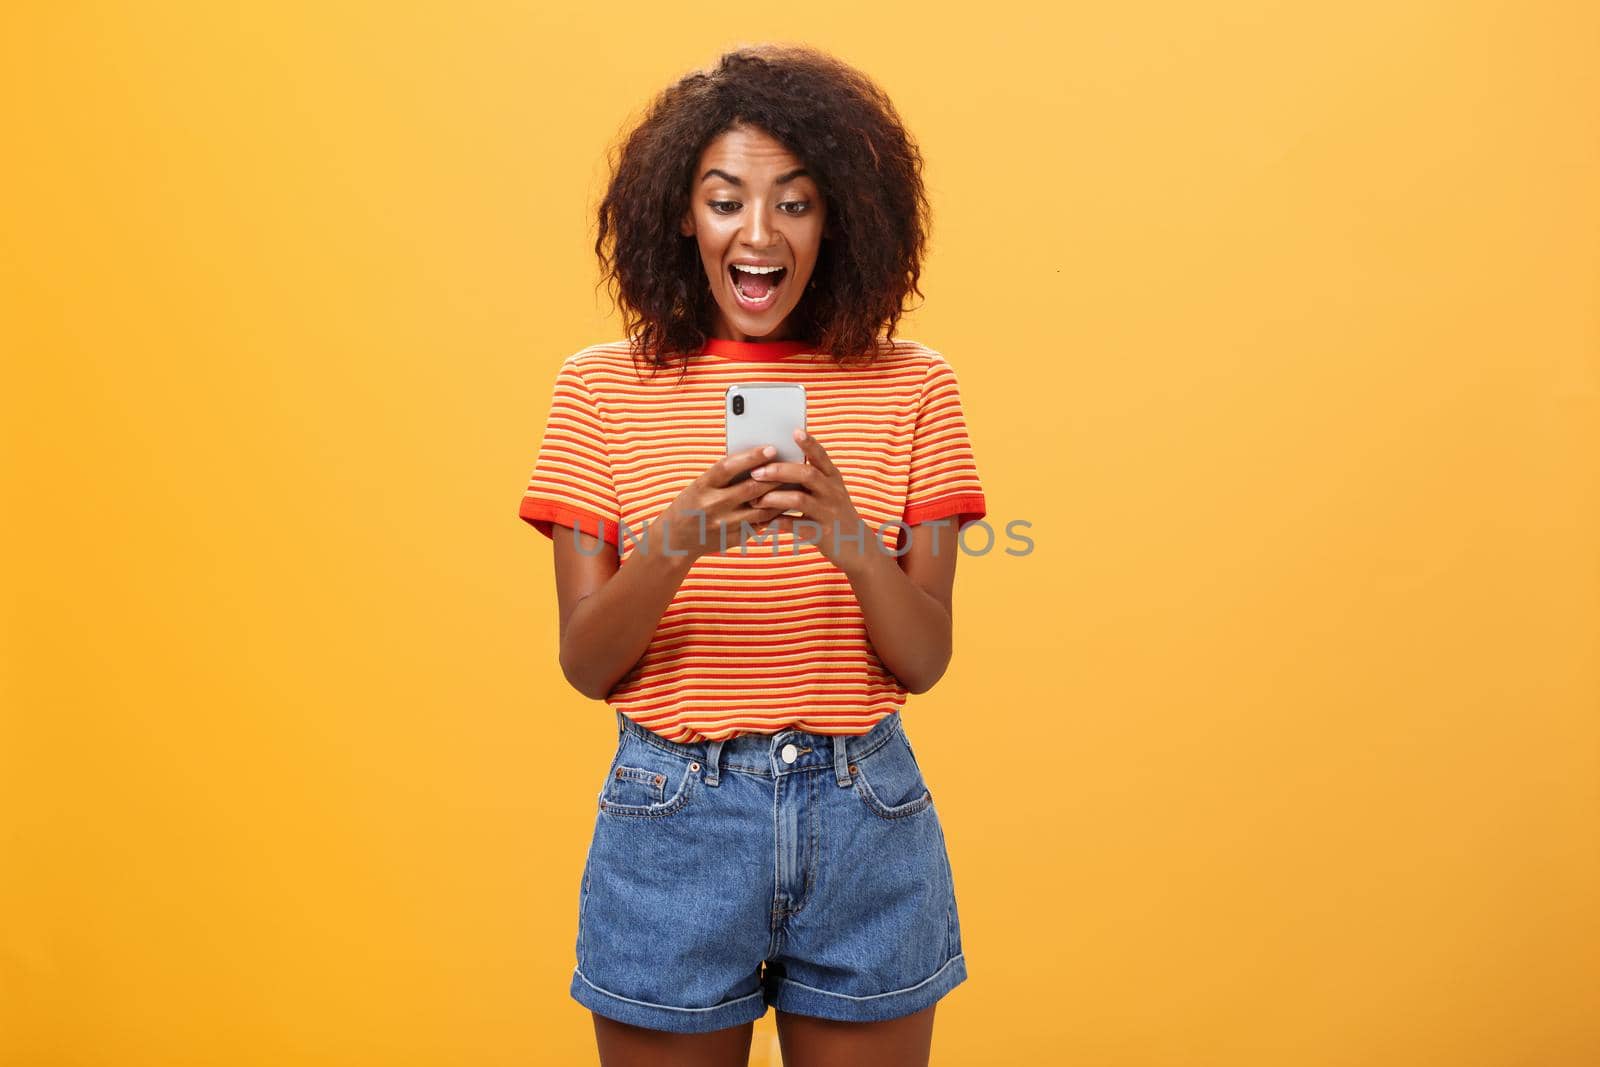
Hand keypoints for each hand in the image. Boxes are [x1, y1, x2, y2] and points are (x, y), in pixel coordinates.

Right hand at [650, 445, 786, 560]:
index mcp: (702, 486)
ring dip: (780, 496)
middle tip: (793, 464)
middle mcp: (713, 505)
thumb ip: (724, 475)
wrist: (676, 538)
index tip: (771, 448)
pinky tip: (785, 504)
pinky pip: (760, 525)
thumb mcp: (700, 485)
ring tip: (794, 484)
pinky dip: (774, 514)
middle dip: (774, 476)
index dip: (751, 457)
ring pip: (761, 509)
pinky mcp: (734, 538)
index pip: (729, 467)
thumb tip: (757, 459)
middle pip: (751, 489)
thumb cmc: (692, 502)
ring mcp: (724, 524)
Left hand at [747, 429, 878, 574]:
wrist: (858, 547)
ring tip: (756, 500)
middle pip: (807, 474)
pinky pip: (797, 526)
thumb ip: (811, 478)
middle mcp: (833, 492)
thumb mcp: (830, 492)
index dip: (809, 444)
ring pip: (799, 499)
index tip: (795, 431)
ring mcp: (829, 513)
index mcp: (833, 478)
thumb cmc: (834, 515)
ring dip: (774, 498)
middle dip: (779, 471)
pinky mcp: (822, 533)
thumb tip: (778, 464)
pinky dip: (779, 523)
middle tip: (756, 472)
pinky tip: (765, 522)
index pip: (821, 456)